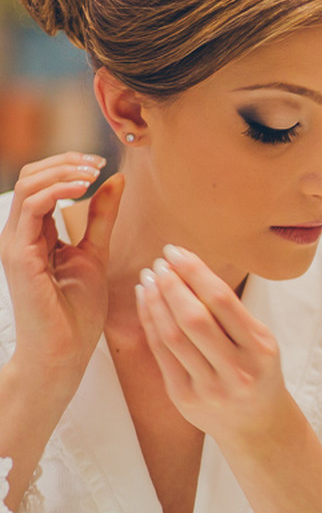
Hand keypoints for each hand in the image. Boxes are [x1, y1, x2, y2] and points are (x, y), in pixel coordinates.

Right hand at [0, 153, 122, 382]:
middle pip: (31, 177)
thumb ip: (102, 216)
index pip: (42, 183)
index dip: (69, 166)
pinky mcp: (19, 254)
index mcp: (35, 233)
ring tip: (92, 174)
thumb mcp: (96, 251)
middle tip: (97, 162)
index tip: (101, 163)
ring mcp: (15, 243)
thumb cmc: (77, 311)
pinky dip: (57, 191)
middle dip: (65, 162)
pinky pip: (32, 208)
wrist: (65, 351)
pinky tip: (82, 189)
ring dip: (63, 172)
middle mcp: (19, 234)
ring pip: (28, 186)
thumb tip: (115, 179)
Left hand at [135, 245, 291, 444]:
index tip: (177, 252)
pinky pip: (162, 354)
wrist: (256, 425)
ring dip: (157, 301)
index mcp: (260, 349)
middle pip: (194, 319)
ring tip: (149, 277)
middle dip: (173, 285)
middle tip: (159, 262)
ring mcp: (209, 387)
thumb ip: (232, 315)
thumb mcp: (261, 343)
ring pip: (174, 336)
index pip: (222, 302)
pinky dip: (151, 323)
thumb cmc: (257, 372)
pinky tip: (146, 302)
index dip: (195, 273)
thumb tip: (191, 271)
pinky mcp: (184, 398)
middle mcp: (236, 370)